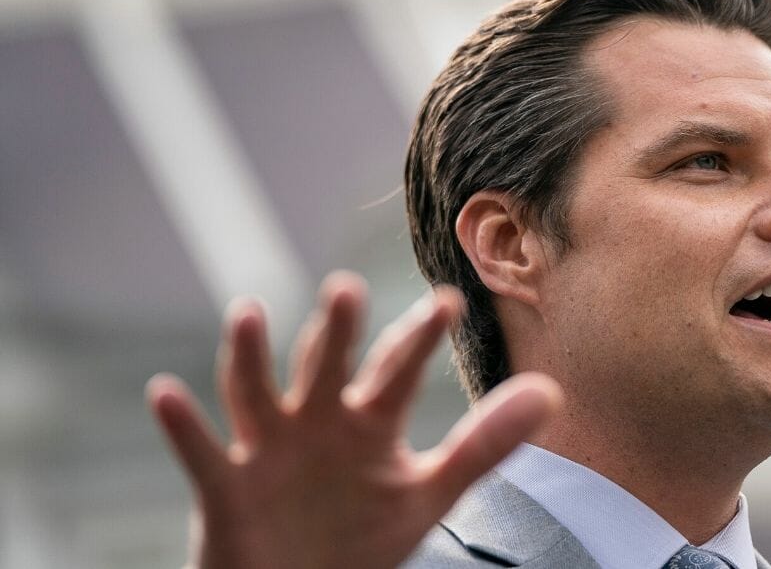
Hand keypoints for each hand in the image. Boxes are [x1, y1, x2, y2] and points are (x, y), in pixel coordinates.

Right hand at [146, 271, 560, 568]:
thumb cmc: (363, 538)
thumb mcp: (429, 493)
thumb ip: (485, 443)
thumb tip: (551, 390)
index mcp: (368, 423)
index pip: (396, 372)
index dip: (417, 340)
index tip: (448, 302)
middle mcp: (317, 423)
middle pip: (326, 370)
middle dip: (334, 333)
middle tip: (347, 287)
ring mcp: (268, 451)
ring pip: (256, 394)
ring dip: (249, 357)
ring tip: (249, 313)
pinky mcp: (226, 488)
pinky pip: (201, 453)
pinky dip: (183, 427)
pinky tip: (164, 393)